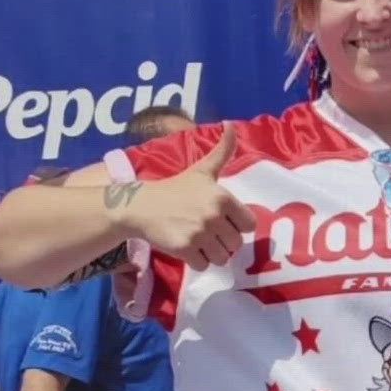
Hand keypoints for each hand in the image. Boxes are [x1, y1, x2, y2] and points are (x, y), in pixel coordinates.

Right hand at [120, 122, 256, 269]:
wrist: (141, 205)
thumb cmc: (175, 189)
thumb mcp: (202, 170)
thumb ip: (222, 151)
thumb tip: (231, 124)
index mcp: (223, 197)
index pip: (249, 225)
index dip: (236, 225)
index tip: (221, 220)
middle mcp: (214, 215)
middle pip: (235, 244)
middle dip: (222, 241)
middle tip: (204, 231)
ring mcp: (199, 233)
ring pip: (221, 258)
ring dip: (210, 253)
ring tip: (195, 239)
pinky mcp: (185, 249)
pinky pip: (203, 266)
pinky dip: (195, 262)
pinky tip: (184, 247)